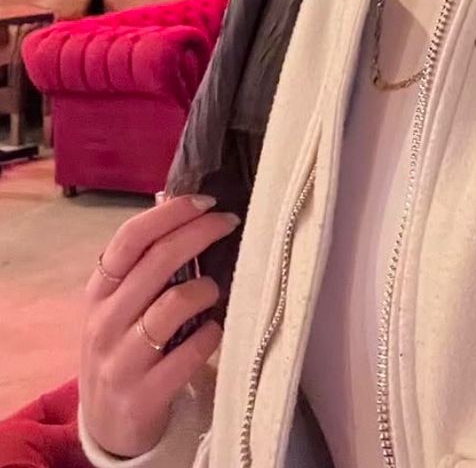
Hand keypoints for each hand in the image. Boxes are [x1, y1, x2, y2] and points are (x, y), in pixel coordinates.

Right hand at [80, 194, 239, 458]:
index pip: (129, 238)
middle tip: (229, 223)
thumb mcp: (122, 303)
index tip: (207, 201)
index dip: (171, 213)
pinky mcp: (143, 396)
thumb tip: (174, 197)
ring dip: (205, 289)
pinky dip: (210, 335)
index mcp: (99, 291)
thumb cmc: (125, 347)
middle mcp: (104, 322)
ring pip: (172, 306)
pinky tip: (215, 330)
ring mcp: (121, 361)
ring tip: (215, 289)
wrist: (109, 425)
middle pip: (156, 262)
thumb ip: (145, 259)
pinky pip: (189, 353)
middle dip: (200, 234)